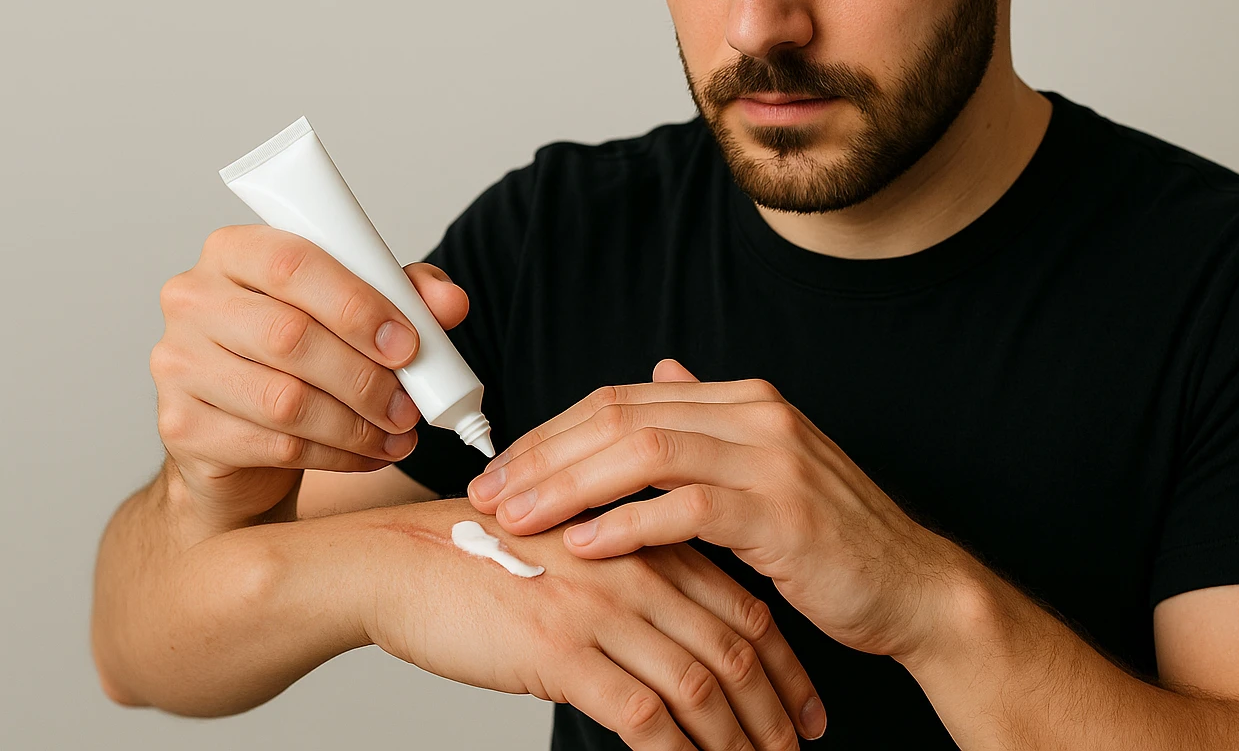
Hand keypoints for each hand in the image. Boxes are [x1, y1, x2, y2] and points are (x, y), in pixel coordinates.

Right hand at [150, 224, 464, 529]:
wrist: (239, 433)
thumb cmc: (300, 355)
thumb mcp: (355, 311)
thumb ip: (404, 294)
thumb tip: (449, 302)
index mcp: (236, 252)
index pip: (294, 263)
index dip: (359, 305)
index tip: (409, 343)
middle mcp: (193, 300)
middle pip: (290, 336)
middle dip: (366, 377)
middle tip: (410, 405)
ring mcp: (177, 364)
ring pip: (284, 399)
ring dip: (357, 424)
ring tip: (397, 433)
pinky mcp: (181, 426)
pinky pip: (273, 446)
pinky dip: (336, 456)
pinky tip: (366, 455)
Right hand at [362, 498, 824, 749]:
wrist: (398, 560)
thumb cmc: (478, 557)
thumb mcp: (573, 551)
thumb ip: (631, 576)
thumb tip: (677, 628)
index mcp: (645, 544)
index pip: (742, 605)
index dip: (785, 662)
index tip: (804, 704)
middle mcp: (636, 572)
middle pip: (736, 646)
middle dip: (776, 707)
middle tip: (797, 746)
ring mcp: (603, 610)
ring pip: (700, 683)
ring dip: (738, 737)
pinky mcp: (563, 650)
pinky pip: (643, 714)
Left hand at [467, 360, 963, 660]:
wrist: (910, 586)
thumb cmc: (830, 539)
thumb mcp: (766, 467)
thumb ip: (708, 422)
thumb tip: (664, 372)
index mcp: (743, 401)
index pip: (624, 399)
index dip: (553, 431)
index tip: (503, 469)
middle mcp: (756, 414)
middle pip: (621, 417)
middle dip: (543, 456)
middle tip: (489, 494)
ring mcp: (771, 458)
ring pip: (643, 454)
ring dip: (568, 487)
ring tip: (517, 518)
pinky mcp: (780, 510)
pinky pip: (686, 509)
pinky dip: (627, 525)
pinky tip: (583, 547)